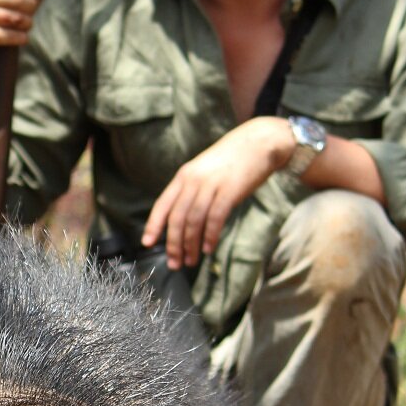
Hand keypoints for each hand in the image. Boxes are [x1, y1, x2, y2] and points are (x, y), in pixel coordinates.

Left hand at [141, 118, 292, 269]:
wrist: (258, 142)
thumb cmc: (231, 161)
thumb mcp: (204, 171)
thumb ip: (192, 191)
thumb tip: (182, 220)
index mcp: (184, 176)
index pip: (163, 204)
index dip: (153, 225)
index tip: (147, 243)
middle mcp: (193, 180)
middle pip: (177, 218)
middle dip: (173, 244)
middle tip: (175, 263)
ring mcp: (211, 184)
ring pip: (194, 221)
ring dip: (191, 245)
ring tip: (191, 260)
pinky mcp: (230, 190)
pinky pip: (215, 218)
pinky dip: (209, 236)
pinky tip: (208, 248)